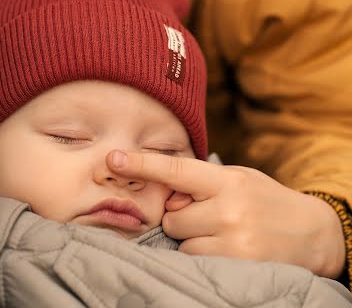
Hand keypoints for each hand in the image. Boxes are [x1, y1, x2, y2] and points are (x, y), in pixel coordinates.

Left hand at [106, 150, 345, 277]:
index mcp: (226, 180)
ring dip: (192, 239)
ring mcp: (233, 241)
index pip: (176, 169)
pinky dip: (203, 255)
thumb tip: (166, 198)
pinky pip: (196, 261)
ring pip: (182, 242)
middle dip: (180, 216)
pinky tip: (226, 247)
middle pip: (171, 216)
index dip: (142, 164)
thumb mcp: (237, 178)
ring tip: (222, 232)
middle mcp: (228, 209)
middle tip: (207, 215)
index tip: (113, 158)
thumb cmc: (265, 200)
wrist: (312, 233)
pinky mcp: (236, 266)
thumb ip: (202, 183)